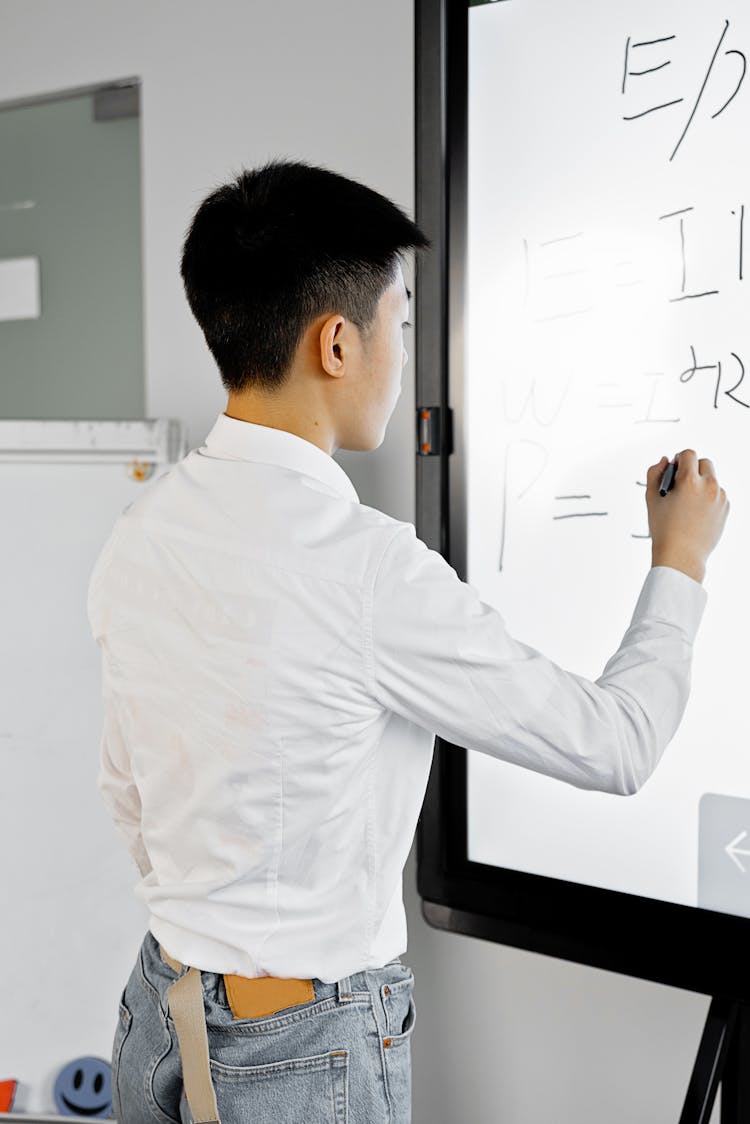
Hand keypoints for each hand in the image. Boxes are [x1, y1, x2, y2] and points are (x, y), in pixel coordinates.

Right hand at [646, 449, 729, 583]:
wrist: (681, 555)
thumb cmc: (664, 529)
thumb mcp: (651, 498)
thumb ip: (655, 473)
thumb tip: (665, 461)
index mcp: (690, 481)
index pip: (689, 454)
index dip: (679, 459)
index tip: (675, 469)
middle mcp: (709, 487)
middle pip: (704, 463)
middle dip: (693, 468)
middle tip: (682, 482)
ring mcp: (720, 498)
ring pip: (712, 479)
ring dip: (701, 484)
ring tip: (687, 503)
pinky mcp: (725, 509)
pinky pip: (717, 494)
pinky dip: (708, 498)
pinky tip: (696, 512)